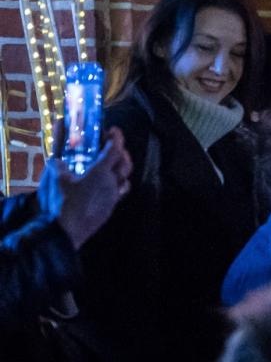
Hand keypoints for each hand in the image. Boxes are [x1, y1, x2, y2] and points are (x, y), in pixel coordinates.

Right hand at [46, 127, 131, 248]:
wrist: (64, 232)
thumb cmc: (60, 202)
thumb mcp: (54, 178)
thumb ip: (58, 164)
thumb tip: (57, 158)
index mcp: (100, 172)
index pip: (114, 150)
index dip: (116, 138)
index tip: (114, 130)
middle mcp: (112, 183)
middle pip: (125, 164)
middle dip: (121, 152)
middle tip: (112, 146)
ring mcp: (112, 198)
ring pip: (125, 179)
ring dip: (121, 169)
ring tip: (111, 165)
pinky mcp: (109, 209)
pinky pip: (118, 193)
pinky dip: (115, 185)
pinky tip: (106, 186)